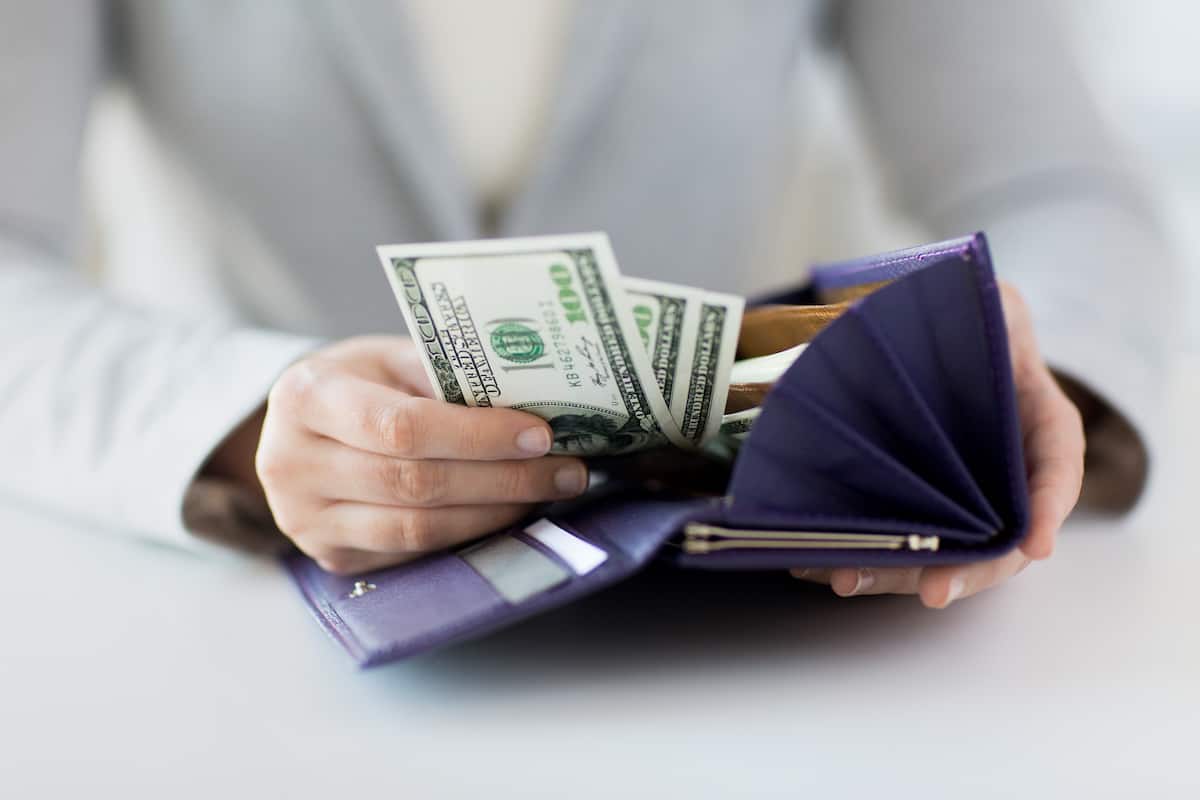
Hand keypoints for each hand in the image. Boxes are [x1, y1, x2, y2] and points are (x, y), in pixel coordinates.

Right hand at [222, 336, 587, 573]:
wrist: (297, 428)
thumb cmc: (356, 383)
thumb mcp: (389, 358)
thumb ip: (445, 376)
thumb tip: (535, 400)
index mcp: (307, 397)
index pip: (402, 427)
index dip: (478, 436)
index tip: (540, 435)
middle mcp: (293, 464)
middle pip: (416, 483)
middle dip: (504, 479)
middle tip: (567, 470)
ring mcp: (306, 521)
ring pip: (418, 529)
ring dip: (495, 513)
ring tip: (547, 492)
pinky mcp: (331, 558)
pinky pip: (413, 554)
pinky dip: (469, 534)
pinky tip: (507, 512)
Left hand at [792, 282, 1084, 606]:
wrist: (928, 347)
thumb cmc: (970, 325)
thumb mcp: (992, 304)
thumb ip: (992, 310)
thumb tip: (960, 309)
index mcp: (1040, 425)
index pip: (1056, 470)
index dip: (1048, 507)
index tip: (1037, 543)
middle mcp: (1005, 476)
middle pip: (999, 539)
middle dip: (967, 570)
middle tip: (934, 591)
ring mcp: (959, 502)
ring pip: (940, 554)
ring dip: (897, 575)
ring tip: (849, 580)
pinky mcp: (910, 512)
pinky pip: (893, 543)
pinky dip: (859, 557)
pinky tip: (819, 564)